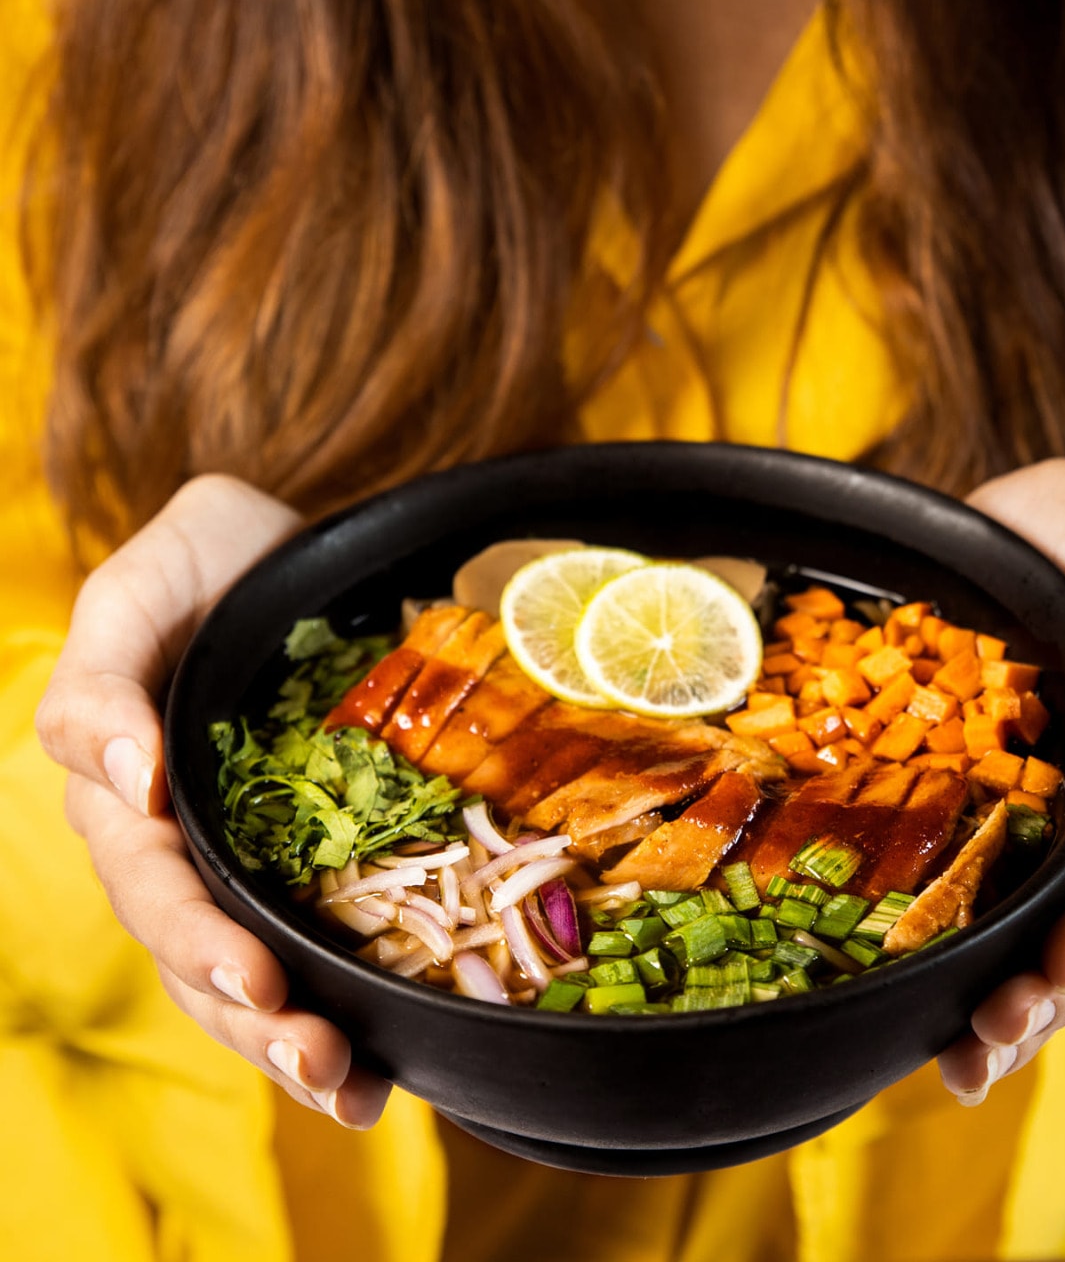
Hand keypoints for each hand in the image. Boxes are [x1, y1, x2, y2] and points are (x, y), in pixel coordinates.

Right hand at [37, 475, 390, 1127]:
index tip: (257, 979)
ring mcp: (245, 860)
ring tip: (350, 1091)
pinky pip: (318, 945)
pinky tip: (385, 1076)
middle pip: (200, 953)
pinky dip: (345, 1014)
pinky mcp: (310, 860)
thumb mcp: (139, 589)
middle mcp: (180, 843)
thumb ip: (101, 679)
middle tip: (320, 1059)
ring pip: (251, 974)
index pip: (152, 886)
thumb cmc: (209, 562)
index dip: (195, 938)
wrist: (291, 551)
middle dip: (254, 1016)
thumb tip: (123, 781)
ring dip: (294, 1044)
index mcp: (126, 793)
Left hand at [935, 458, 1064, 1103]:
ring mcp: (1048, 820)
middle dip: (1055, 989)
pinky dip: (973, 975)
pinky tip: (942, 1041)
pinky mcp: (989, 824)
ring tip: (972, 1063)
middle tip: (997, 1038)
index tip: (1061, 968)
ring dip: (1020, 1006)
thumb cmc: (1047, 539)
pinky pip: (991, 908)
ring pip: (1049, 933)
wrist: (968, 530)